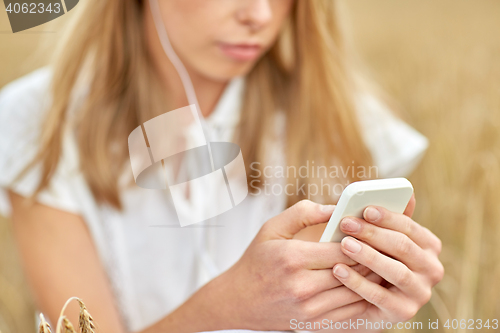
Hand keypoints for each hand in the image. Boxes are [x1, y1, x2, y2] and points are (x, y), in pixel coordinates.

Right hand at [205, 200, 377, 330]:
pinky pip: (349, 311)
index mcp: (292, 258)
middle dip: (372, 257)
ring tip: (382, 263)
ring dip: (372, 278)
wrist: (240, 300)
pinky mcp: (314, 323)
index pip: (341, 249)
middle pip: (352, 271)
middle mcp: (302, 286)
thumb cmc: (257, 260)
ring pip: (355, 293)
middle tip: (386, 245)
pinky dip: (362, 297)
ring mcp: (309, 308)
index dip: (362, 239)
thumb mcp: (272, 228)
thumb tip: (335, 208)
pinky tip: (368, 284)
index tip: (373, 230)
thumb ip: (304, 212)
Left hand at [333, 196, 443, 323]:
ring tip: (344, 244)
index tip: (365, 208)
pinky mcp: (403, 312)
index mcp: (428, 245)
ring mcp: (420, 293)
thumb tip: (407, 193)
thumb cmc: (370, 259)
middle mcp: (431, 269)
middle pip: (402, 246)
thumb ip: (390, 218)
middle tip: (346, 224)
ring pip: (395, 271)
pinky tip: (338, 270)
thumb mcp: (380, 238)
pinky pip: (380, 296)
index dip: (387, 217)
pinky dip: (358, 282)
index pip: (410, 227)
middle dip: (373, 233)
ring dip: (368, 256)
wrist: (360, 299)